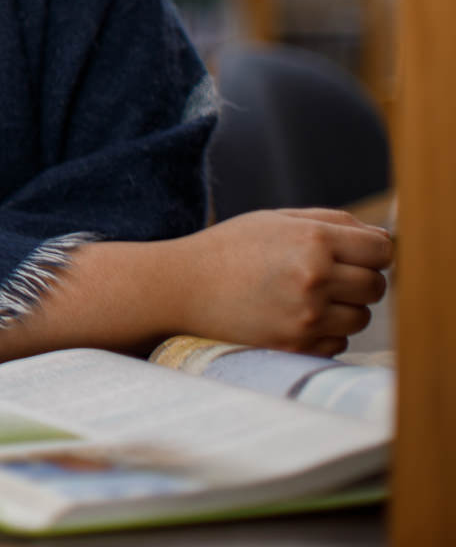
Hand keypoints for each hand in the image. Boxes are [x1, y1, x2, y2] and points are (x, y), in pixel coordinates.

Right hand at [169, 208, 392, 356]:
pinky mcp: (296, 346)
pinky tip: (292, 318)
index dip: (373, 252)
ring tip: (304, 298)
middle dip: (358, 281)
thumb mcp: (275, 220)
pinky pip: (339, 343)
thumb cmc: (229, 249)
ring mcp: (306, 316)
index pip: (382, 250)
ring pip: (361, 318)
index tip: (357, 255)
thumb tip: (384, 237)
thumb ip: (332, 221)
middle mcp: (314, 278)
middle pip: (376, 286)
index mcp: (312, 240)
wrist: (181, 287)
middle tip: (324, 277)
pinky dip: (324, 333)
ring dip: (343, 309)